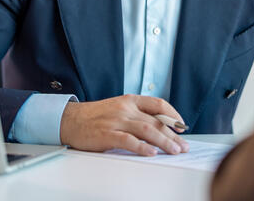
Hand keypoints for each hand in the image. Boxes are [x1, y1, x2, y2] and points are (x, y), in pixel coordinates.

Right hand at [59, 94, 190, 155]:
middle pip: (155, 120)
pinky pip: (128, 140)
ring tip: (174, 151)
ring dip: (163, 141)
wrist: (70, 120)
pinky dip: (141, 147)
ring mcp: (116, 121)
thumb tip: (160, 128)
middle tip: (183, 146)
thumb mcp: (118, 109)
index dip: (173, 115)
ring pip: (146, 129)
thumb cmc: (95, 117)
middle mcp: (125, 109)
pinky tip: (151, 153)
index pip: (158, 104)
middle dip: (172, 134)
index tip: (182, 126)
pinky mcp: (106, 134)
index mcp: (130, 100)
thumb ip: (136, 115)